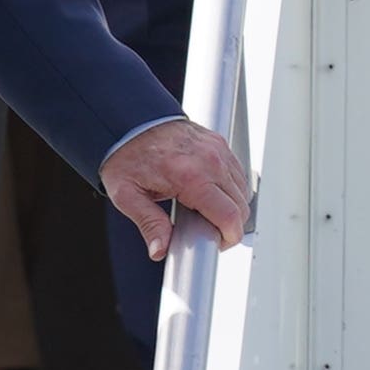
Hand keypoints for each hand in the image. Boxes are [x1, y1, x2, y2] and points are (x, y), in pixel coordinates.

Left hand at [99, 119, 251, 259]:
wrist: (128, 121)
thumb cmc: (126, 154)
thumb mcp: (127, 194)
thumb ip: (148, 223)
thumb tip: (160, 248)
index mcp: (190, 176)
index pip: (230, 216)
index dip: (228, 237)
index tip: (217, 242)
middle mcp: (210, 161)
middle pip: (241, 206)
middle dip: (229, 225)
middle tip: (205, 228)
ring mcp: (218, 150)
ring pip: (243, 190)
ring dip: (231, 206)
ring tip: (204, 209)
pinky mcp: (219, 144)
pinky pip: (237, 173)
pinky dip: (230, 188)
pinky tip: (209, 192)